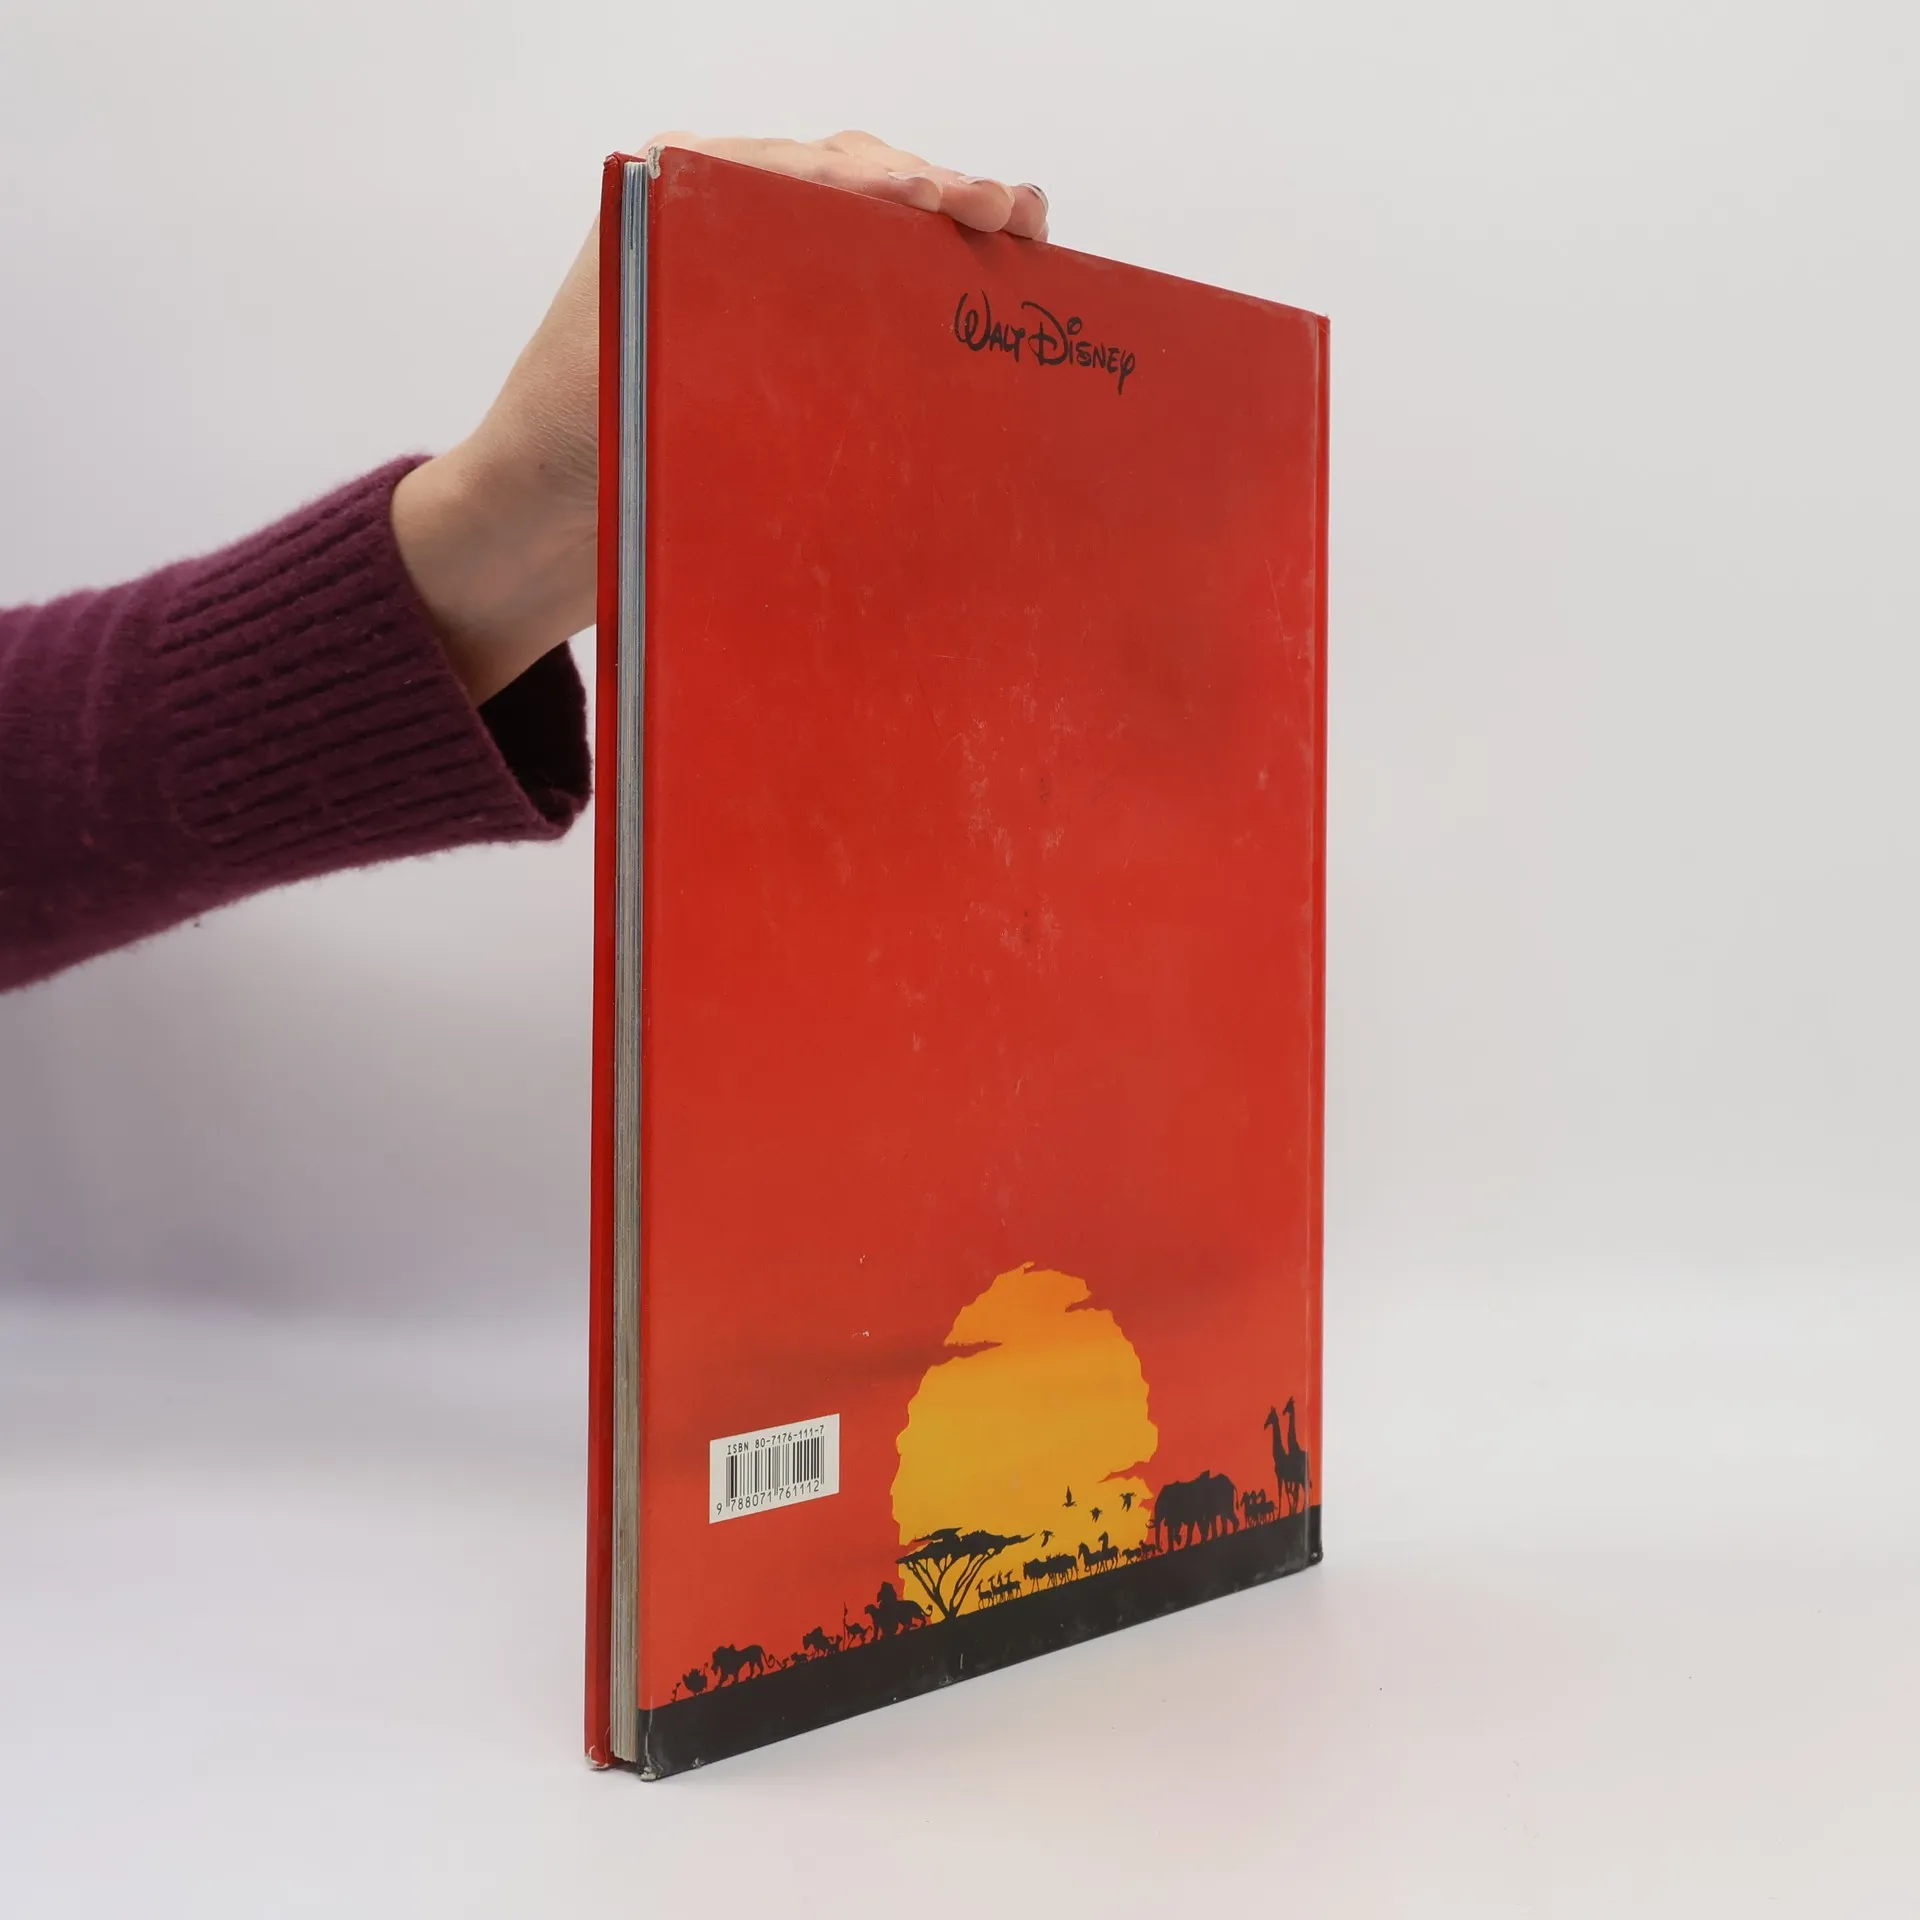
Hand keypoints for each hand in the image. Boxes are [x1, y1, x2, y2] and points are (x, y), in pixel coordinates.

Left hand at [394, 132, 1048, 703]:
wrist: (528, 531)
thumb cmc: (562, 453)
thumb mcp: (629, 380)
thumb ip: (704, 334)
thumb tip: (813, 323)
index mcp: (671, 207)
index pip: (800, 172)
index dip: (886, 182)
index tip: (951, 199)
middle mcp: (714, 228)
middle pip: (846, 187)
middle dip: (935, 192)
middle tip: (1009, 213)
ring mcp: (749, 288)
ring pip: (862, 239)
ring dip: (941, 237)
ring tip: (1016, 234)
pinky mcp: (774, 351)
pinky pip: (856, 306)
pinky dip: (918, 298)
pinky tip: (974, 300)